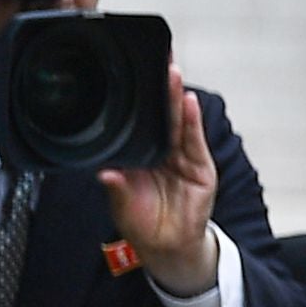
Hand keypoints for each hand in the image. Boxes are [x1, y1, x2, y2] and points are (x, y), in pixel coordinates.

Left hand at [101, 64, 222, 294]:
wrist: (169, 248)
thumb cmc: (144, 224)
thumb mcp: (122, 206)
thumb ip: (117, 189)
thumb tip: (105, 174)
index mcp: (137, 155)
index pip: (136, 120)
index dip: (135, 99)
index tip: (130, 74)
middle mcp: (160, 151)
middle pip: (159, 113)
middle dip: (158, 86)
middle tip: (156, 59)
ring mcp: (181, 157)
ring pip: (177, 122)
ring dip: (175, 97)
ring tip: (171, 72)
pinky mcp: (200, 168)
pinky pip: (194, 140)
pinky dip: (192, 122)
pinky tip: (189, 102)